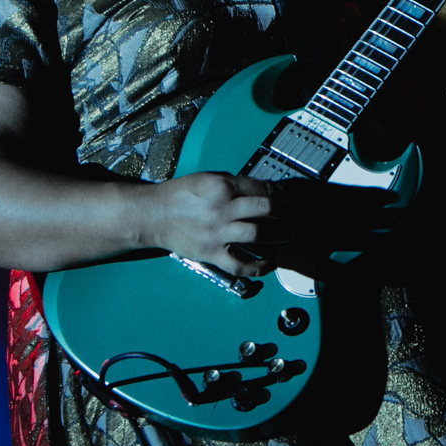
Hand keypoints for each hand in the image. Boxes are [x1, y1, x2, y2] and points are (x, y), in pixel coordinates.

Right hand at [146, 172, 293, 275]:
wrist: (152, 215)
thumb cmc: (179, 195)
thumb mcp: (207, 178)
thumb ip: (234, 184)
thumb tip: (261, 191)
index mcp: (222, 187)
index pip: (262, 190)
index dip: (280, 195)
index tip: (286, 199)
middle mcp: (222, 209)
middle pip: (266, 210)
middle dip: (286, 214)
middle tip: (293, 216)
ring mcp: (217, 233)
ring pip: (259, 235)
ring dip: (279, 236)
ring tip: (288, 235)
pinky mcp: (211, 253)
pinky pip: (241, 265)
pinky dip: (259, 266)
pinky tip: (270, 263)